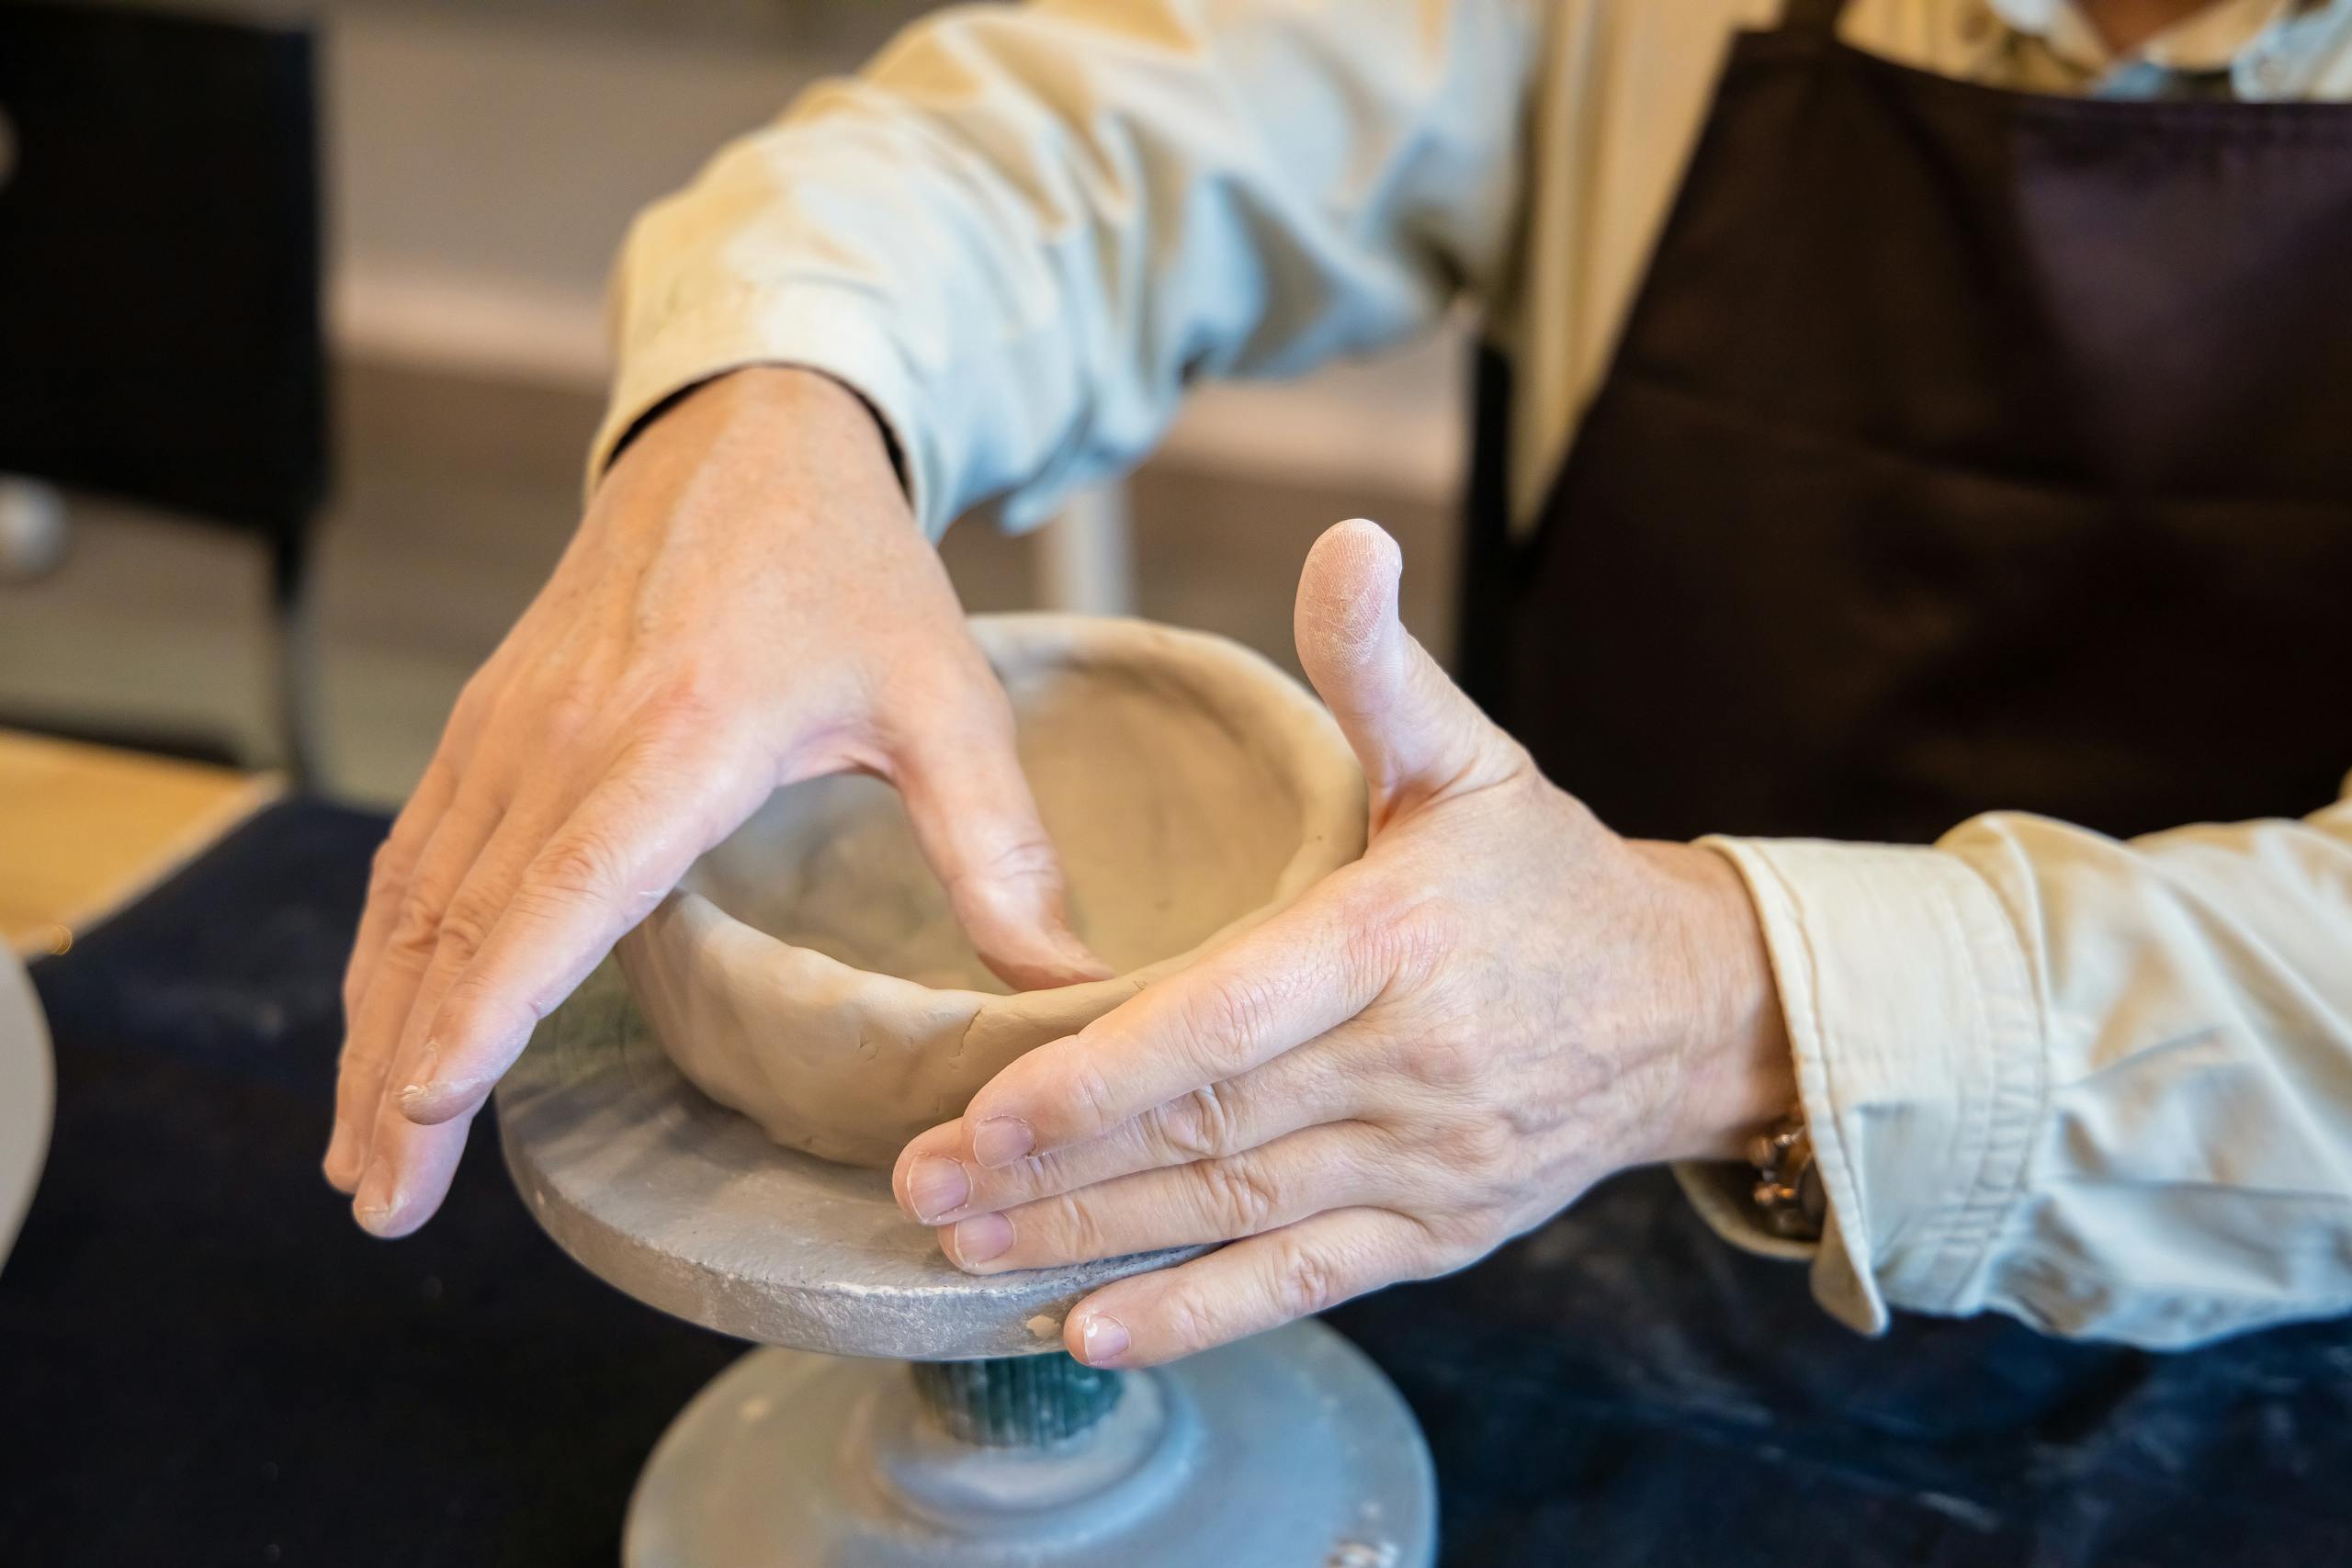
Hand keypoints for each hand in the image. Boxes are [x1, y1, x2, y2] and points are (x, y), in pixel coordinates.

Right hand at [327, 368, 1108, 1236]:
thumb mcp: (947, 698)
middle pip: (459, 922)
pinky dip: (388, 952)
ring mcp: (512, 723)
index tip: (424, 1105)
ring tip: (358, 1158)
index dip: (486, 1004)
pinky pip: (415, 851)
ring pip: (415, 896)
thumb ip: (1000, 849)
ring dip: (373, 1026)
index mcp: (681, 733)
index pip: (559, 889)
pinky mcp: (490, 719)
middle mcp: (568, 732)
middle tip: (378, 1203)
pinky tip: (379, 1027)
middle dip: (402, 1071)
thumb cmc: (852, 567)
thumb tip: (1069, 991)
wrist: (750, 431)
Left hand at [891, 519, 1792, 1366]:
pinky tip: (1091, 1331)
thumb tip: (1346, 539)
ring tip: (963, 1250)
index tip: (983, 1110)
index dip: (1104, 1073)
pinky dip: (1197, 1314)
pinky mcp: (1436, 1233)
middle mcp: (1411, 1066)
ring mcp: (1427, 1164)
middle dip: (1053, 1168)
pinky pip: (1306, 1283)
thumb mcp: (1469, 755)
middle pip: (1209, 1130)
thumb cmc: (1543, 875)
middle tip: (915, 1187)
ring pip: (1236, 1213)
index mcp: (1397, 940)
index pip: (1233, 1019)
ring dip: (1092, 1240)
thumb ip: (1378, 665)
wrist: (1684, 1009)